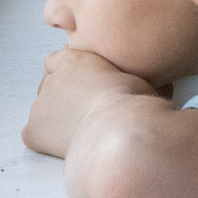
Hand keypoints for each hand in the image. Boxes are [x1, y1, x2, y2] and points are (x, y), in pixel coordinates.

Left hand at [24, 48, 159, 156]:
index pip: (60, 57)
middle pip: (51, 82)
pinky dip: (47, 135)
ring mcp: (40, 105)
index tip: (91, 82)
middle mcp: (53, 77)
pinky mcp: (33, 131)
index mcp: (77, 58)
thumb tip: (165, 83)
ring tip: (83, 125)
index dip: (75, 71)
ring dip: (59, 112)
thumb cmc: (138, 103)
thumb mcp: (146, 78)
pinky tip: (69, 139)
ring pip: (44, 106)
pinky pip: (34, 131)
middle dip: (67, 92)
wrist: (119, 130)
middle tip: (91, 106)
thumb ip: (142, 73)